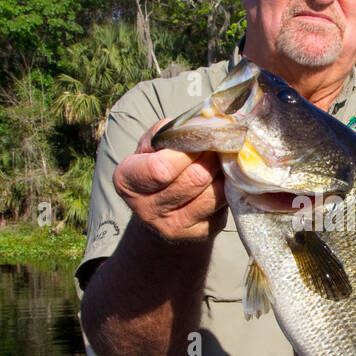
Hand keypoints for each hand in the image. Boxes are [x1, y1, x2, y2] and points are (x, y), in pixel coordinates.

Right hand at [114, 119, 227, 242]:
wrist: (159, 209)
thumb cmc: (155, 166)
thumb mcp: (151, 145)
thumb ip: (169, 131)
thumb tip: (203, 122)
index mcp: (127, 181)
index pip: (161, 168)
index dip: (188, 149)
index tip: (199, 135)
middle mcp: (146, 209)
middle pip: (194, 178)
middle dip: (211, 156)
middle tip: (217, 143)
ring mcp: (173, 227)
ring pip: (214, 192)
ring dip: (223, 171)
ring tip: (220, 159)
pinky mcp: (199, 234)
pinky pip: (224, 204)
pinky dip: (228, 186)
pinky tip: (222, 177)